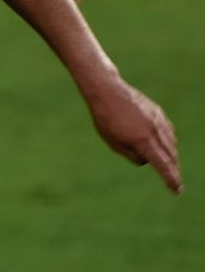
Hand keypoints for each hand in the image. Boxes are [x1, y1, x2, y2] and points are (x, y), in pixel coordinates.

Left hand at [84, 78, 180, 194]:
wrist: (107, 91)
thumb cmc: (105, 118)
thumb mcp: (114, 143)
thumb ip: (133, 156)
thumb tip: (148, 161)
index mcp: (143, 142)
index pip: (162, 166)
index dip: (171, 180)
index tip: (177, 190)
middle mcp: (155, 132)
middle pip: (171, 157)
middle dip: (173, 170)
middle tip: (175, 182)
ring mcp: (158, 121)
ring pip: (172, 143)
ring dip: (172, 156)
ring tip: (169, 165)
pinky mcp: (158, 112)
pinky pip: (168, 131)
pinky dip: (168, 141)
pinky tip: (165, 145)